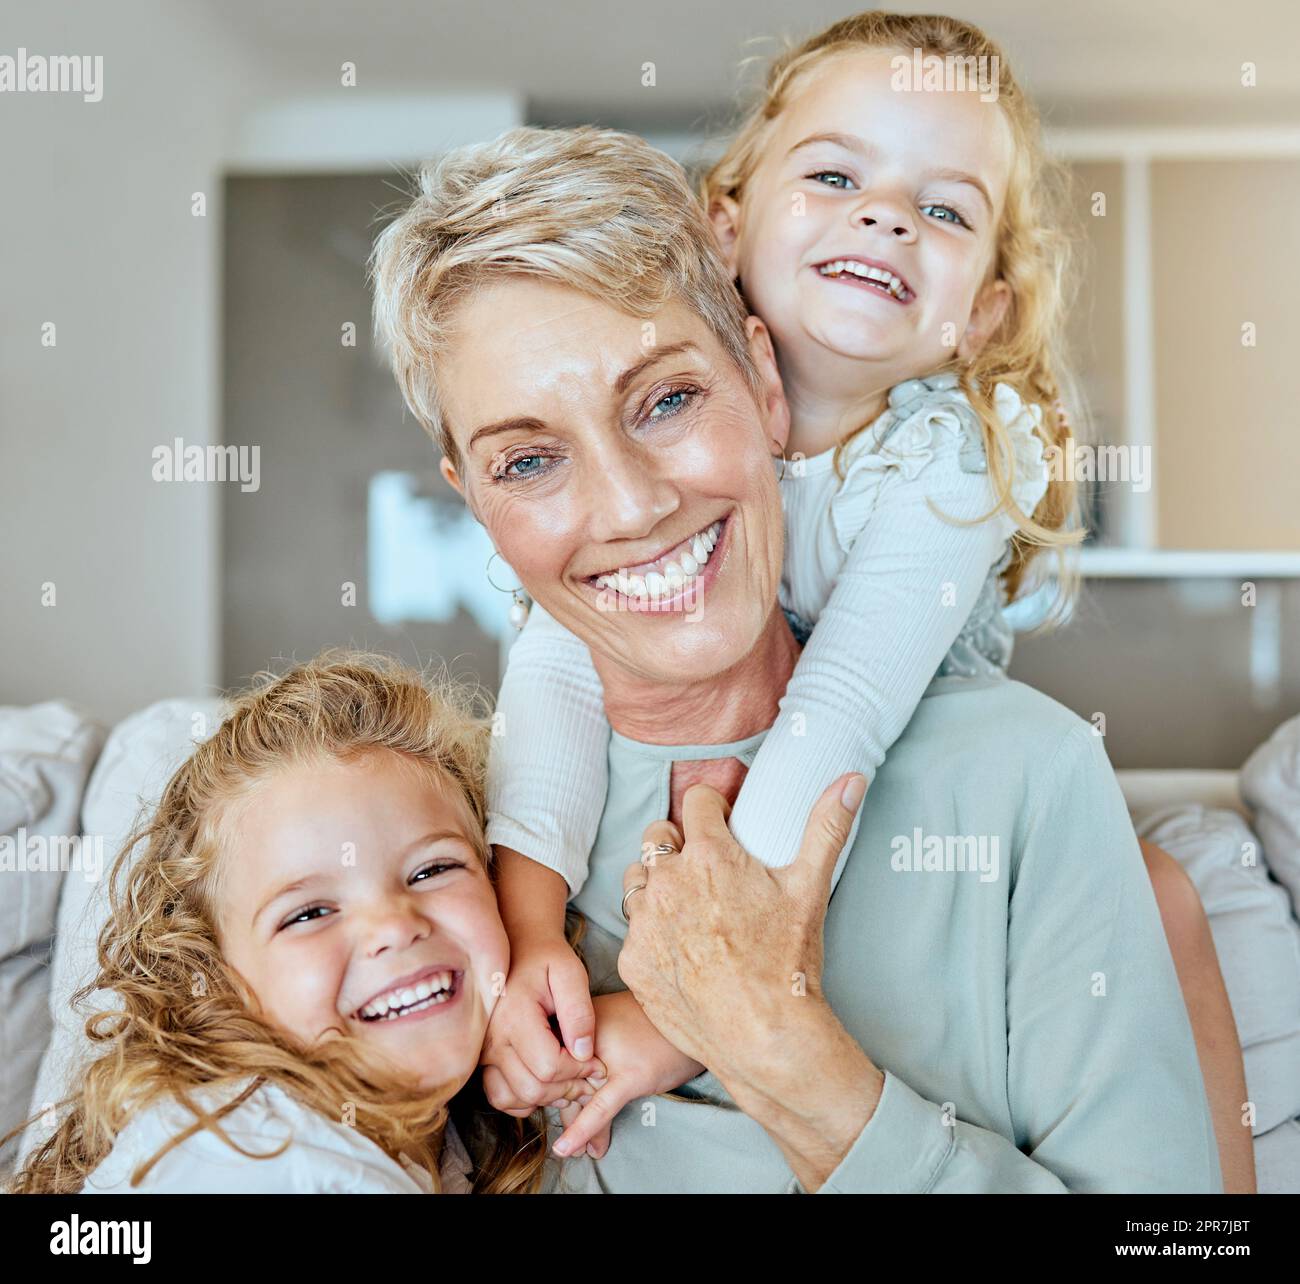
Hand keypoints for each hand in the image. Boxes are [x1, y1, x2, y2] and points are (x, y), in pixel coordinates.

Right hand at [481, 934, 602, 1115]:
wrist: (518, 949)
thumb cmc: (547, 959)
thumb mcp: (570, 973)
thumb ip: (579, 1012)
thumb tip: (584, 1053)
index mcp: (514, 1017)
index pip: (549, 1066)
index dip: (579, 1070)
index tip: (597, 1061)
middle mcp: (492, 1039)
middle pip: (532, 1087)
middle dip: (567, 1088)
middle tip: (590, 1077)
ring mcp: (484, 1051)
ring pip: (513, 1097)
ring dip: (546, 1098)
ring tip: (570, 1082)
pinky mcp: (483, 1058)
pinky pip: (499, 1094)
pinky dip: (524, 1099)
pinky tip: (547, 1084)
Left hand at [551, 991, 703, 1159]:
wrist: (694, 1015)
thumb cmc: (652, 1021)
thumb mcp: (612, 1025)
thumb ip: (585, 1049)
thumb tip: (561, 1091)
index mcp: (579, 1015)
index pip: (550, 1057)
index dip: (551, 1086)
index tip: (554, 1103)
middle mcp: (589, 1032)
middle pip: (562, 1079)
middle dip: (562, 1108)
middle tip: (563, 1133)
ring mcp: (609, 1054)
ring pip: (578, 1096)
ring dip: (573, 1123)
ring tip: (571, 1149)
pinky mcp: (631, 1075)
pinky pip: (600, 1109)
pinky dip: (583, 1130)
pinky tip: (568, 1148)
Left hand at [617, 773, 882, 1188]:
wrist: (763, 1035)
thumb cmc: (788, 960)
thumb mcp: (809, 887)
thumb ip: (826, 826)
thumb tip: (851, 779)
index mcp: (708, 855)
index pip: (696, 800)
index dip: (714, 808)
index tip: (725, 824)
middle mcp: (667, 882)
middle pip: (657, 835)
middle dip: (678, 844)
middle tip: (705, 870)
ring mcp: (644, 922)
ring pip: (637, 881)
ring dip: (657, 886)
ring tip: (690, 909)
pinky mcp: (631, 961)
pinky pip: (632, 931)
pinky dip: (651, 935)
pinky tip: (681, 952)